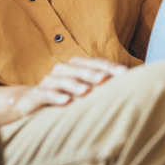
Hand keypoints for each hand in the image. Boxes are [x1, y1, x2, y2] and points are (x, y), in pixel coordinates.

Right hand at [11, 56, 128, 117]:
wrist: (31, 102)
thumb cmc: (65, 95)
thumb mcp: (84, 90)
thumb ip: (102, 87)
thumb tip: (132, 86)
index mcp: (77, 66)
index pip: (95, 63)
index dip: (109, 66)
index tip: (125, 73)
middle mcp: (63, 70)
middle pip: (79, 68)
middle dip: (93, 73)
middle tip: (106, 79)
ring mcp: (49, 81)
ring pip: (63, 80)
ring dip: (75, 85)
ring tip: (86, 91)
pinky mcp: (36, 94)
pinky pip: (46, 93)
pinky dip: (56, 96)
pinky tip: (66, 102)